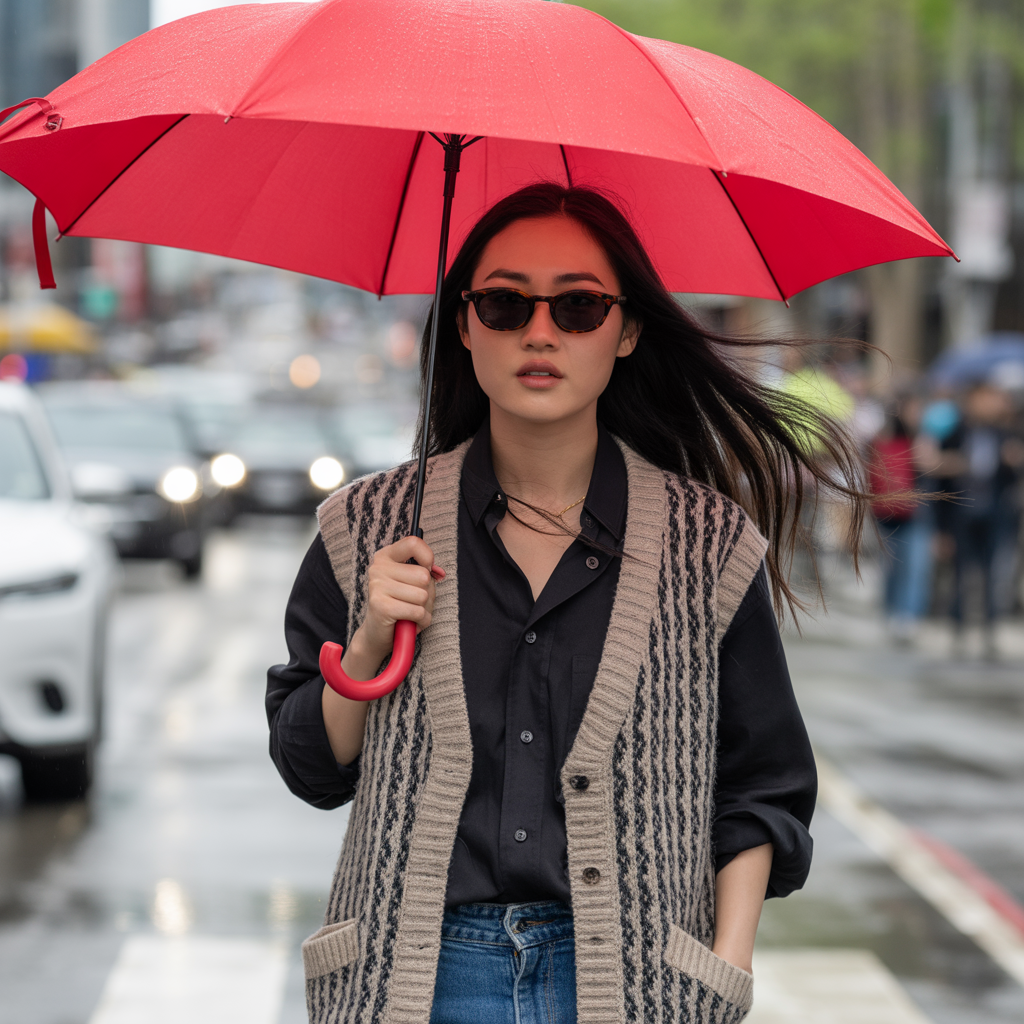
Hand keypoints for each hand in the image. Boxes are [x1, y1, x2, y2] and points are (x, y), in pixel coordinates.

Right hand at [347, 536, 443, 670]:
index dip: (428, 557)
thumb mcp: (413, 582)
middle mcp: (378, 568)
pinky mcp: (381, 606)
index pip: (413, 543)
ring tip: (410, 612)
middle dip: (427, 593)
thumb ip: (426, 571)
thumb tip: (438, 572)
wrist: (378, 633)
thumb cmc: (400, 604)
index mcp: (386, 556)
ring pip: (423, 595)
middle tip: (414, 601)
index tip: (427, 570)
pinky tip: (409, 622)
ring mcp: (377, 586)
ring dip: (424, 609)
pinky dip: (420, 620)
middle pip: (423, 575)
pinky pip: (418, 611)